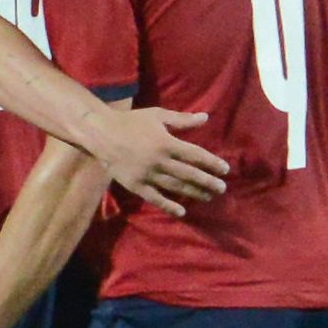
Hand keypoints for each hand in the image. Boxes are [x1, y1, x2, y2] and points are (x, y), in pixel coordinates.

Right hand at [96, 106, 227, 218]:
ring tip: (208, 197)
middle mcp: (160, 161)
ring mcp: (148, 175)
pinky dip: (169, 205)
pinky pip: (155, 198)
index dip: (212, 163)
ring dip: (194, 193)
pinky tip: (181, 211)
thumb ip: (182, 120)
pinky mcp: (136, 185)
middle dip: (208, 181)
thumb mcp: (158, 116)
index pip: (195, 155)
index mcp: (167, 143)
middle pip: (189, 174)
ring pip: (176, 187)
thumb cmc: (132, 122)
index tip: (225, 169)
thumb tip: (206, 117)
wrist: (102, 134)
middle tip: (222, 188)